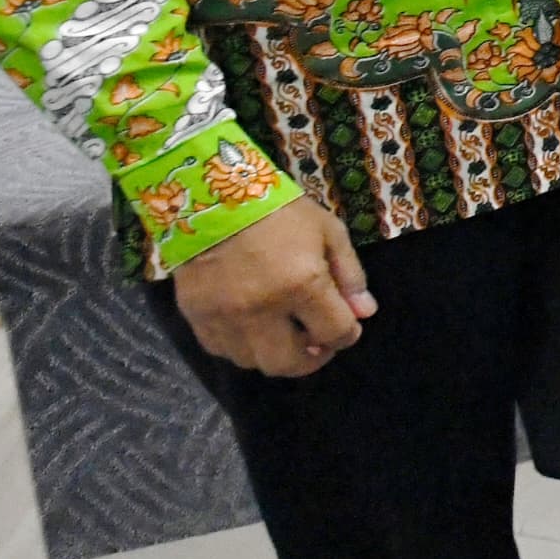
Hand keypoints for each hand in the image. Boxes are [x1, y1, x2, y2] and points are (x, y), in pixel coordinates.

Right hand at [171, 200, 374, 378]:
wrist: (210, 195)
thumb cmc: (277, 209)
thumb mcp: (327, 230)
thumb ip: (349, 274)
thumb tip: (364, 313)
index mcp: (302, 283)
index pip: (335, 333)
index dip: (347, 335)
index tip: (346, 327)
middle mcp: (261, 309)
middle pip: (289, 363)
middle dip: (310, 358)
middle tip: (316, 341)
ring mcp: (224, 317)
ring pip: (252, 362)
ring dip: (274, 353)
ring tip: (284, 331)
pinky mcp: (195, 316)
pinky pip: (221, 350)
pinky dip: (241, 346)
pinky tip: (251, 325)